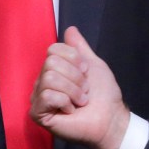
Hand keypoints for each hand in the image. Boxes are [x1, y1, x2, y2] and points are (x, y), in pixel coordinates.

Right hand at [30, 26, 130, 148]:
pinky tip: (70, 111)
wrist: (110, 119)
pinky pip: (47, 95)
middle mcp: (42, 82)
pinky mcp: (38, 114)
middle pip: (51, 63)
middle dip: (75, 76)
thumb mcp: (94, 65)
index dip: (74, 59)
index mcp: (54, 70)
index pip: (53, 50)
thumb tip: (70, 29)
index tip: (86, 73)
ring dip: (73, 90)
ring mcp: (38, 98)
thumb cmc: (103, 95)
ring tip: (80, 101)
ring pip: (49, 78)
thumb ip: (80, 48)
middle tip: (84, 91)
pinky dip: (65, 102)